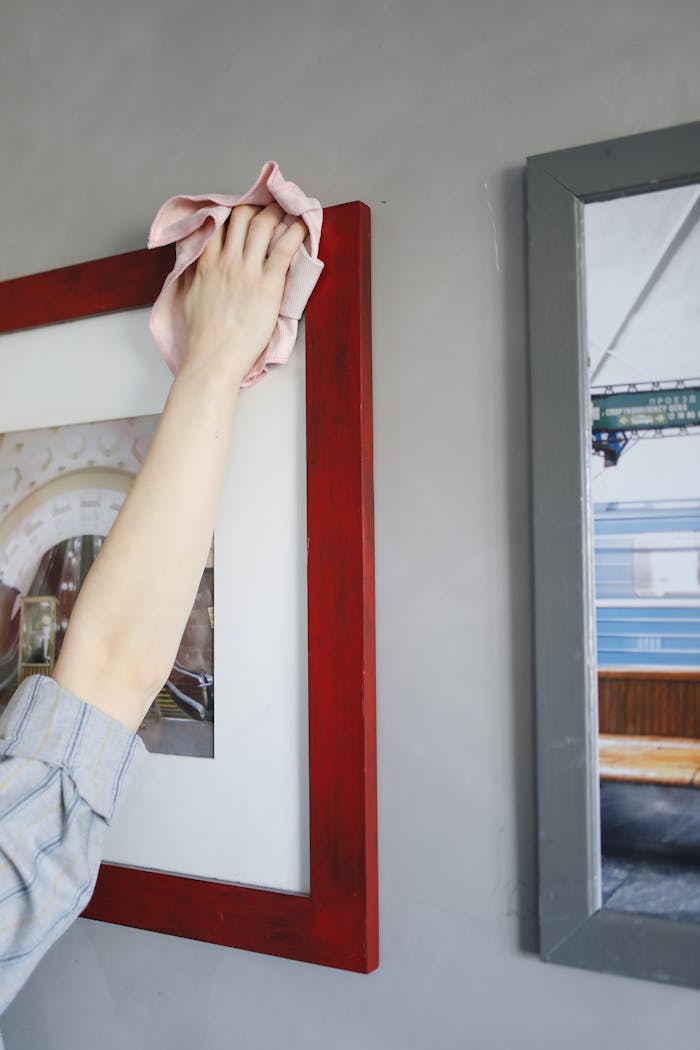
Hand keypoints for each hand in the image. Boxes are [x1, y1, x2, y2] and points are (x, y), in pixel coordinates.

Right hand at [181, 202, 306, 384]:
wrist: (214, 357)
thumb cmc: (203, 335)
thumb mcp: (189, 295)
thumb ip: (194, 271)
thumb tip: (196, 258)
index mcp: (207, 263)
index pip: (219, 222)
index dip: (234, 210)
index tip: (246, 208)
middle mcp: (227, 261)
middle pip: (242, 217)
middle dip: (258, 206)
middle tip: (271, 205)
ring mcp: (247, 272)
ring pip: (262, 225)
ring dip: (277, 212)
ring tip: (288, 208)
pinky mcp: (268, 286)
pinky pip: (283, 249)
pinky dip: (296, 232)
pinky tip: (303, 225)